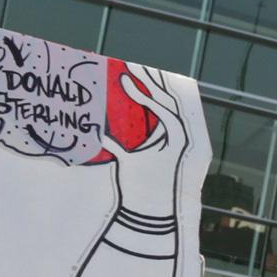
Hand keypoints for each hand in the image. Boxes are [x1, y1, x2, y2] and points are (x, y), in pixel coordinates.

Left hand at [108, 64, 188, 219]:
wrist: (145, 210)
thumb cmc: (136, 187)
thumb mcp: (124, 158)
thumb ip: (115, 143)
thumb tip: (98, 133)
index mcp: (168, 138)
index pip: (161, 106)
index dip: (148, 89)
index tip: (132, 74)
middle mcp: (176, 137)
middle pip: (166, 100)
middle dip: (151, 81)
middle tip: (136, 66)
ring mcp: (178, 140)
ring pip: (166, 103)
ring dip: (150, 85)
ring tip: (134, 72)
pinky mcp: (175, 145)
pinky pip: (163, 115)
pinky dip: (146, 99)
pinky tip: (128, 86)